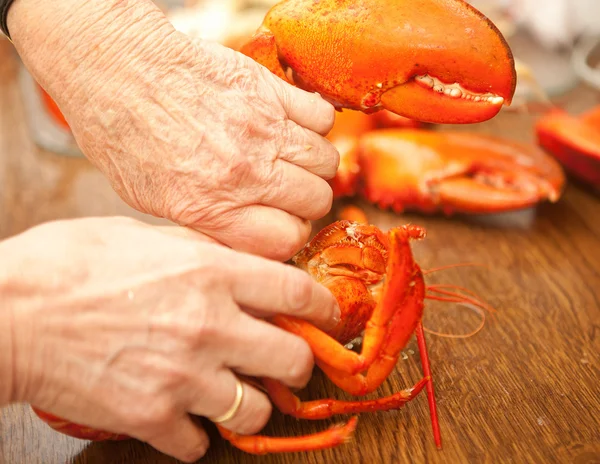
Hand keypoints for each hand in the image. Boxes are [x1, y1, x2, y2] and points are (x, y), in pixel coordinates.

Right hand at [2, 217, 339, 461]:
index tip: (328, 317)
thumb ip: (204, 253)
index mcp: (211, 273)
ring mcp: (182, 377)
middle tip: (283, 359)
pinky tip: (184, 415)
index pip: (298, 293)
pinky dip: (198, 435)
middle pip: (293, 359)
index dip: (324, 308)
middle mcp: (208, 325)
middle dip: (297, 362)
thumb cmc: (71, 262)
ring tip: (233, 391)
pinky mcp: (150, 417)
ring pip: (255, 411)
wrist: (9, 312)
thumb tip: (241, 267)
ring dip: (250, 403)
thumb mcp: (148, 236)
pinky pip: (200, 445)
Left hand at [9, 0, 339, 260]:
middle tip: (288, 192)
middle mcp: (246, 172)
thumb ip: (206, 223)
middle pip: (316, 202)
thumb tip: (245, 236)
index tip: (282, 225)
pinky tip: (293, 126)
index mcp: (213, 207)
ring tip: (292, 159)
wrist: (118, 71)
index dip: (290, 236)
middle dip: (306, 203)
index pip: (287, 240)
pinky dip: (316, 125)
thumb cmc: (127, 134)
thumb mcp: (153, 201)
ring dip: (315, 167)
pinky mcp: (269, 91)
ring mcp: (262, 129)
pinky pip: (322, 117)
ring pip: (326, 162)